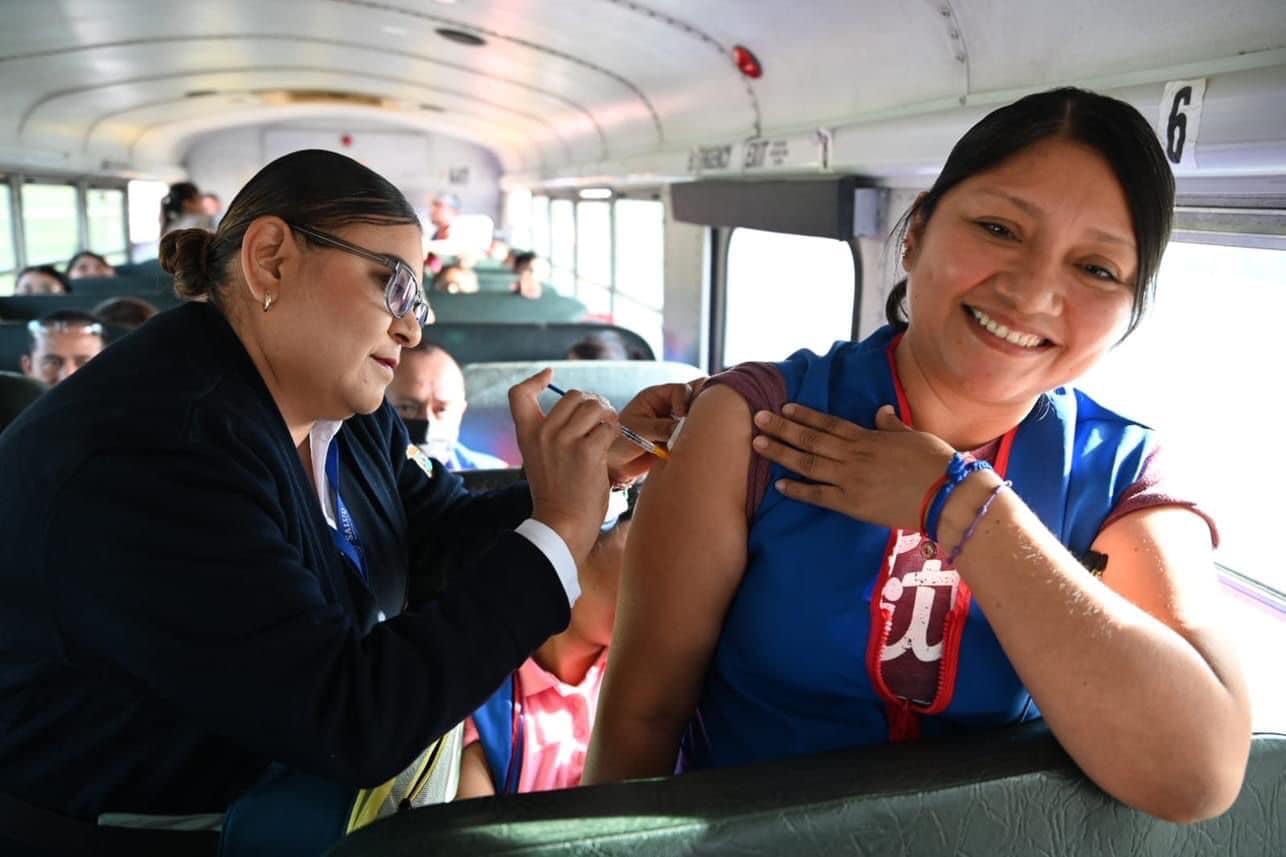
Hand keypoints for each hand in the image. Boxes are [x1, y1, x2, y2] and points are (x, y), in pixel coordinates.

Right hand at [509, 369, 616, 561]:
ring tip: (608, 433)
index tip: (549, 375)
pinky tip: (611, 448)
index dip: (535, 380)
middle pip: (573, 395)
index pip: (518, 394)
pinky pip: (609, 428)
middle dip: (592, 403)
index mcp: (527, 434)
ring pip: (595, 406)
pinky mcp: (587, 452)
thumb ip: (551, 435)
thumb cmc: (557, 496)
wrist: (562, 525)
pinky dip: (615, 435)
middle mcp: (543, 433)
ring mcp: (564, 441)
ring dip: (607, 416)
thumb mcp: (540, 459)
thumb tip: (581, 408)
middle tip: (600, 420)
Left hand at [609, 377, 707, 483]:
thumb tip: (683, 428)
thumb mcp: (639, 431)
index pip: (680, 390)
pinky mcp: (678, 439)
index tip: (681, 415)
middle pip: (694, 398)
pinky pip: (693, 436)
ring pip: (696, 418)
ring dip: (698, 426)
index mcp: (656, 396)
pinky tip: (694, 447)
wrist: (615, 465)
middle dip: (700, 408)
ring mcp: (675, 423)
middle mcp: (668, 406)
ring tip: (696, 436)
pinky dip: (696, 440)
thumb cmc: (618, 442)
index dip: (685, 401)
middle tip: (700, 422)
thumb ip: (661, 428)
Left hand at [751, 403, 955, 531]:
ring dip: (781, 453)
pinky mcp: (852, 504)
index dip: (805, 415)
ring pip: (808, 463)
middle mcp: (853, 456)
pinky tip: (779, 485)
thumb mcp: (915, 436)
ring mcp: (850, 479)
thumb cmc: (936, 464)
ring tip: (758, 443)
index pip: (829, 424)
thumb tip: (882, 411)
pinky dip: (798, 490)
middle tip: (757, 418)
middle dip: (782, 428)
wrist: (946, 495)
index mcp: (868, 438)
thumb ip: (893, 425)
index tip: (784, 407)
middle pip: (810, 439)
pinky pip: (818, 496)